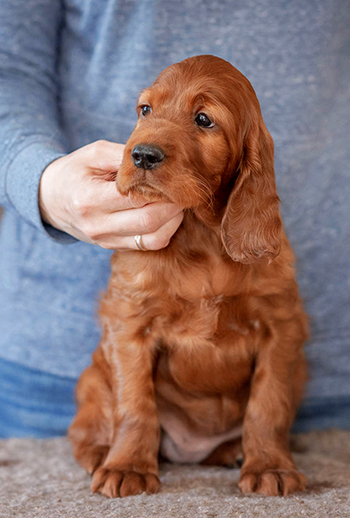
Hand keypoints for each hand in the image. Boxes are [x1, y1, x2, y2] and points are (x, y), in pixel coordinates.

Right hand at [39, 140, 182, 249]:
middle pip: (149, 222)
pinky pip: (148, 245)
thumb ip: (125, 155)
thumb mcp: (94, 154)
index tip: (177, 177)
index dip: (162, 188)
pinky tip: (167, 215)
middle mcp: (98, 225)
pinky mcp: (113, 247)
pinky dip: (165, 230)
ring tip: (177, 202)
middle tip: (183, 190)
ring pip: (153, 239)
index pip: (136, 198)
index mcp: (90, 199)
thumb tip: (160, 160)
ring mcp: (106, 240)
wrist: (50, 199)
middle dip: (174, 206)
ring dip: (173, 221)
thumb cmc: (75, 171)